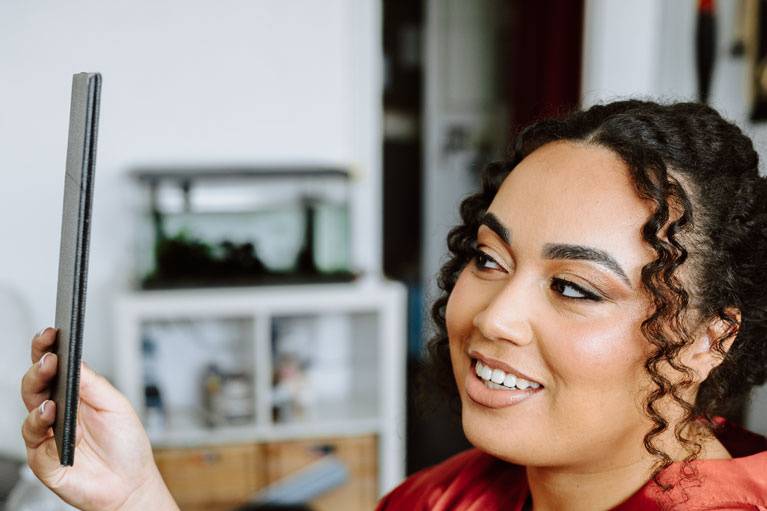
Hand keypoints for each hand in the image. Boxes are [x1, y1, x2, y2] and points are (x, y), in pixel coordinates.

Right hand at [20, 328, 178, 510]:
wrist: (131, 485)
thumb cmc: (126, 447)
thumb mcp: (116, 406)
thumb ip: (93, 384)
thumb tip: (75, 359)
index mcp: (75, 396)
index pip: (54, 368)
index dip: (47, 349)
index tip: (50, 333)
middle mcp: (58, 412)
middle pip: (36, 384)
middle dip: (38, 365)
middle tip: (48, 355)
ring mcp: (48, 435)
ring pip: (30, 407)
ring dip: (37, 391)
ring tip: (49, 380)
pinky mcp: (43, 458)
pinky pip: (33, 437)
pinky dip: (39, 423)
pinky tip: (50, 413)